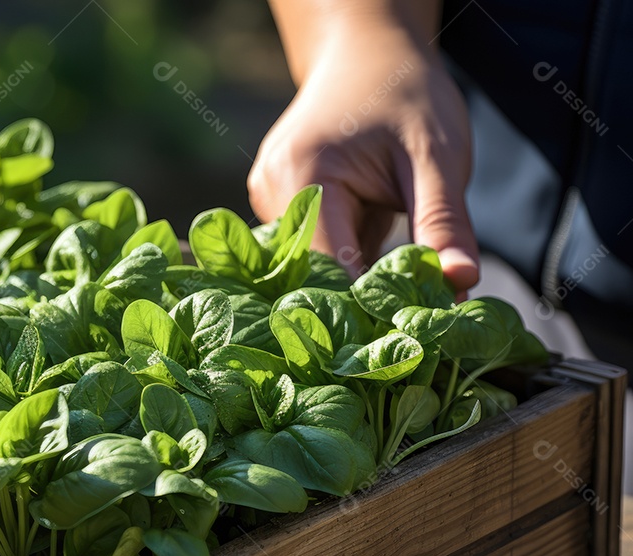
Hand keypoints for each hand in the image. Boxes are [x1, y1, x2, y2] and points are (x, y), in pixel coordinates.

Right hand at [247, 29, 478, 291]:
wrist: (367, 55)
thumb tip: (460, 285)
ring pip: (312, 266)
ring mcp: (266, 200)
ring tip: (396, 275)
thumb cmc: (405, 95)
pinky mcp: (275, 207)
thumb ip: (444, 223)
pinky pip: (311, 251)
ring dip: (355, 279)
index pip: (328, 264)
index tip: (412, 327)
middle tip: (415, 313)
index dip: (367, 301)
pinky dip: (347, 260)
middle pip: (314, 271)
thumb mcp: (436, 157)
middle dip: (363, 295)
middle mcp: (270, 191)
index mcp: (302, 174)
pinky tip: (372, 251)